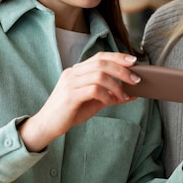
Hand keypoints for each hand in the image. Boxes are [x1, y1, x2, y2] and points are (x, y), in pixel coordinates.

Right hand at [19, 52, 139, 151]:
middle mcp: (72, 73)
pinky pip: (93, 89)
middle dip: (122, 70)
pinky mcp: (70, 96)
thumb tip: (132, 95)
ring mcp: (70, 83)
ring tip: (124, 95)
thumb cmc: (69, 113)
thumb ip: (110, 96)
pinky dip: (106, 95)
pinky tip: (110, 101)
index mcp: (77, 71)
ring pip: (99, 75)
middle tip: (136, 80)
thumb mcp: (94, 102)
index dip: (117, 57)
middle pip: (101, 63)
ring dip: (116, 85)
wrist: (46, 125)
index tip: (133, 61)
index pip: (99, 56)